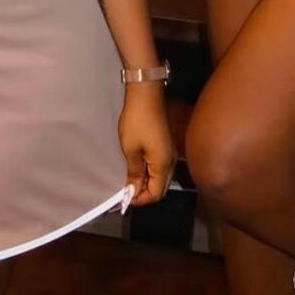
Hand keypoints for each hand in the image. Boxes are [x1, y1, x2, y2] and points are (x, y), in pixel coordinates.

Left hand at [117, 85, 175, 207]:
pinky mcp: (166, 145)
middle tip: (125, 192)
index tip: (123, 198)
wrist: (146, 95)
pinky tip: (137, 169)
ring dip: (147, 184)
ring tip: (129, 182)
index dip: (140, 200)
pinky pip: (160, 167)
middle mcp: (170, 162)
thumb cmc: (137, 121)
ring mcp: (170, 153)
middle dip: (144, 194)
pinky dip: (150, 173)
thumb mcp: (131, 149)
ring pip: (161, 178)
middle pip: (160, 188)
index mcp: (163, 165)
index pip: (155, 194)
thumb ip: (133, 173)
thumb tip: (132, 192)